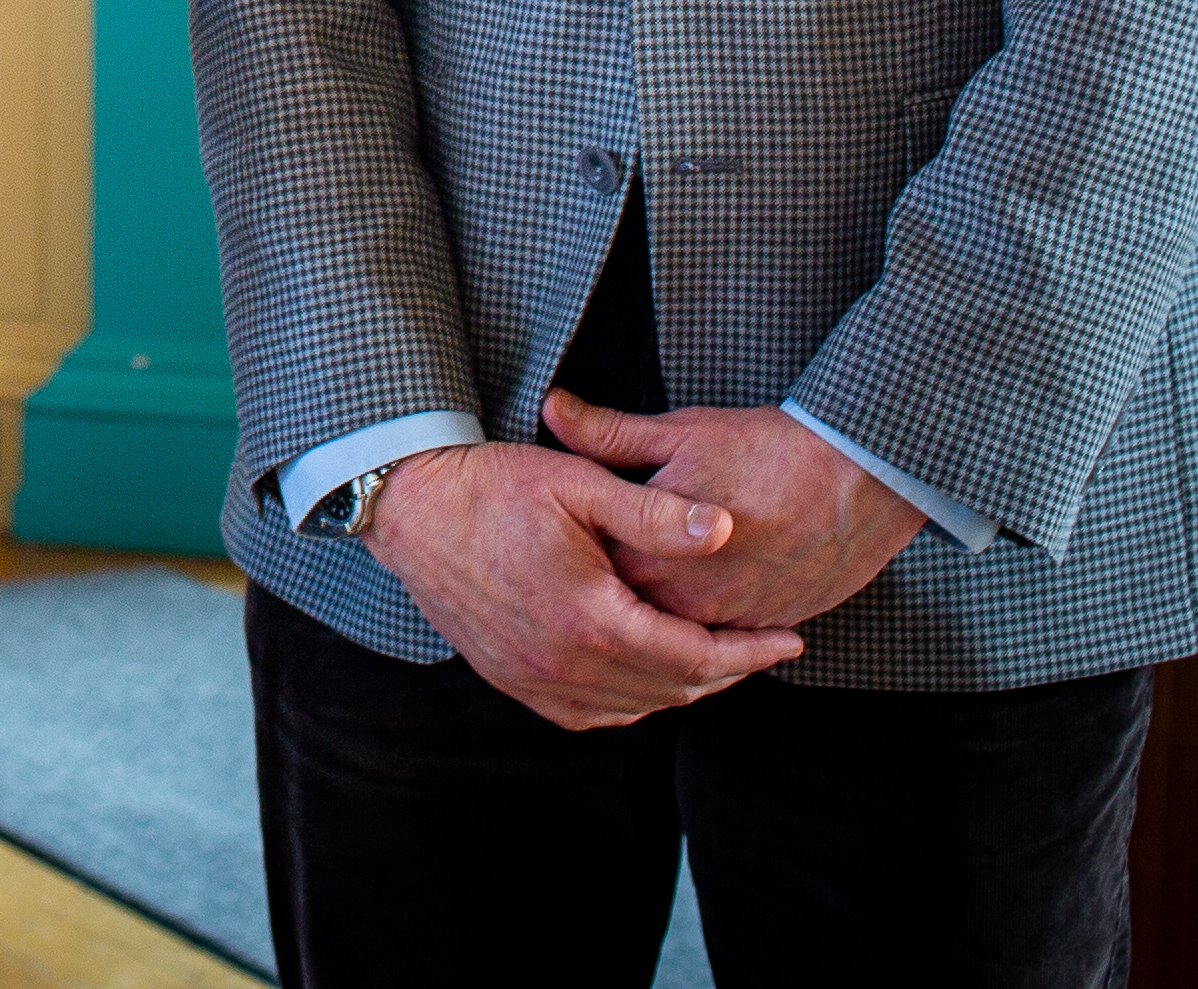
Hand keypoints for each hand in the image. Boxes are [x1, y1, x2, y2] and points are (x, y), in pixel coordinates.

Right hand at [360, 439, 809, 731]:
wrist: (409, 505)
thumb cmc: (494, 485)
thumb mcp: (580, 484)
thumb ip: (656, 513)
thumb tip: (727, 529)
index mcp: (591, 618)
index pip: (695, 657)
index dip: (750, 653)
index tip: (788, 639)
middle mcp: (563, 664)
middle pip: (671, 689)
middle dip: (726, 672)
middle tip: (763, 648)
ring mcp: (533, 680)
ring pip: (634, 707)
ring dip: (681, 686)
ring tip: (715, 657)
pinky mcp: (511, 680)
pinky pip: (590, 713)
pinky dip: (631, 702)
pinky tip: (646, 675)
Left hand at [541, 388, 929, 634]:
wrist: (863, 477)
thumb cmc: (769, 449)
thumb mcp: (680, 432)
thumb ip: (608, 434)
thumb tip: (551, 408)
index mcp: (651, 554)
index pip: (587, 571)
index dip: (575, 553)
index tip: (565, 533)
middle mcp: (685, 601)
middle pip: (625, 608)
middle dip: (609, 588)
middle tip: (594, 560)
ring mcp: (729, 621)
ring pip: (673, 628)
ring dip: (657, 608)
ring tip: (652, 572)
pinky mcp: (766, 627)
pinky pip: (720, 637)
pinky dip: (703, 619)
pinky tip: (696, 589)